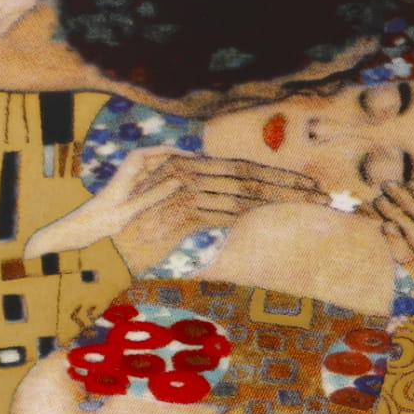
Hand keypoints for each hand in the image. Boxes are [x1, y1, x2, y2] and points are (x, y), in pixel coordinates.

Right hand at [28, 147, 326, 269]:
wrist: (90, 244)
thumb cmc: (131, 236)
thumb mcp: (174, 221)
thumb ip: (202, 208)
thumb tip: (240, 207)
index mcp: (186, 169)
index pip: (241, 171)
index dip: (277, 178)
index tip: (310, 187)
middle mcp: (182, 170)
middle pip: (245, 176)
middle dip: (287, 185)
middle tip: (323, 192)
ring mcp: (174, 183)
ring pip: (237, 191)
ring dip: (276, 197)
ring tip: (309, 200)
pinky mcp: (170, 204)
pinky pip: (215, 208)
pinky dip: (241, 211)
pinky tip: (267, 211)